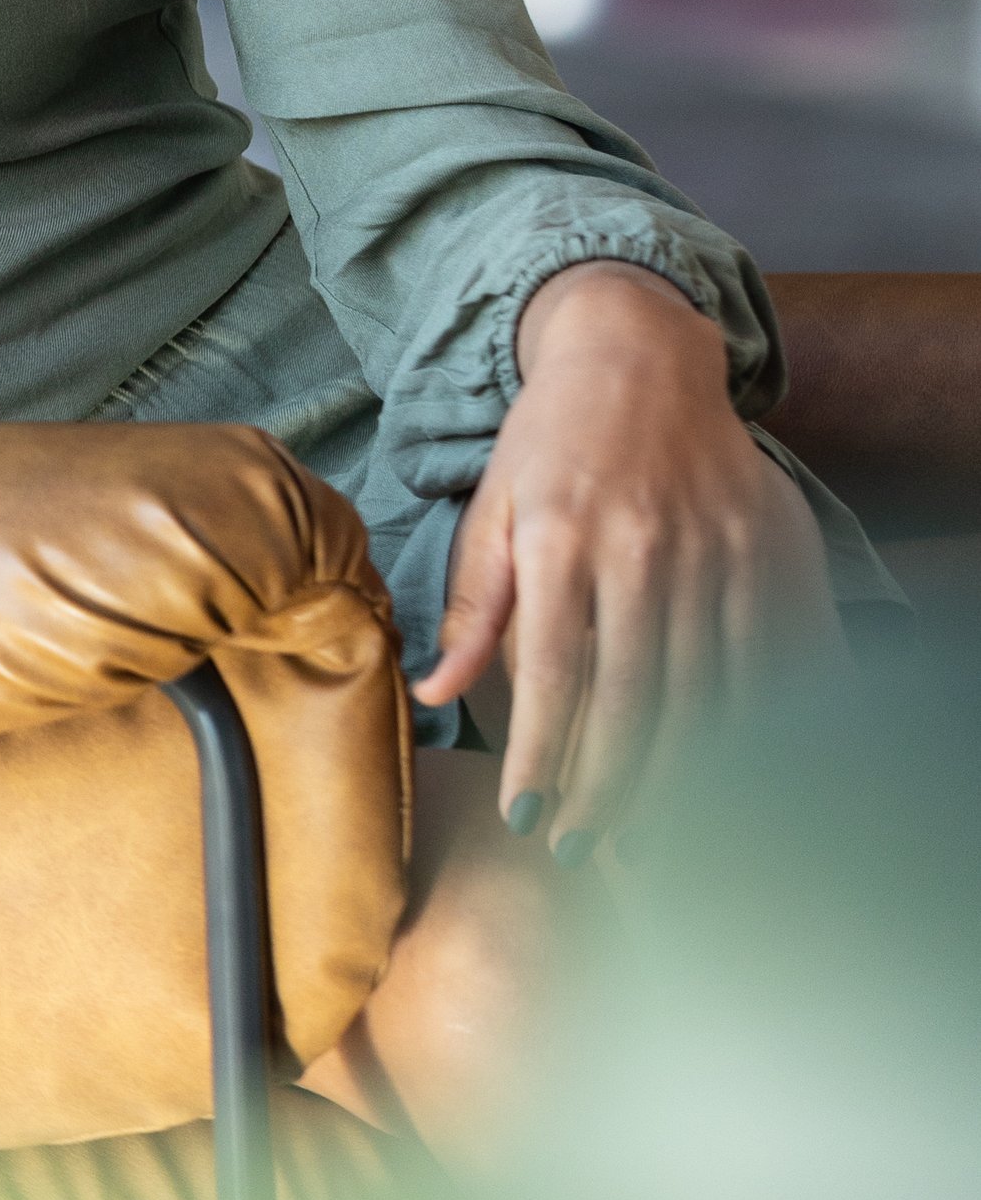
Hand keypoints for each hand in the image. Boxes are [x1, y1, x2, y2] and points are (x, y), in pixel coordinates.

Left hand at [412, 263, 838, 857]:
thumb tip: (433, 691)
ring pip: (704, 692)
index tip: (525, 815)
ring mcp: (712, 548)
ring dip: (675, 776)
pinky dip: (749, 727)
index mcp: (564, 537)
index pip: (553, 669)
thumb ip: (472, 604)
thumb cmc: (553, 437)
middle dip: (607, 788)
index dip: (541, 751)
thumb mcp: (495, 507)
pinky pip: (766, 658)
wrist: (642, 350)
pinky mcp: (766, 547)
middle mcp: (640, 546)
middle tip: (582, 848)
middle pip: (633, 697)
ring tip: (643, 837)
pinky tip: (726, 776)